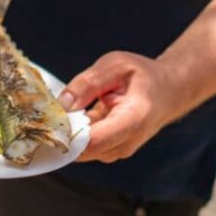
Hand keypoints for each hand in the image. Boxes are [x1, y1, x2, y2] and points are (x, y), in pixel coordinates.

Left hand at [58, 51, 181, 162]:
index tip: (49, 117)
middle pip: (84, 150)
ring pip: (81, 150)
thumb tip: (61, 105)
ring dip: (67, 133)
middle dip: (62, 132)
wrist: (168, 91)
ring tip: (63, 108)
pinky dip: (73, 133)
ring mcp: (119, 150)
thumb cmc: (143, 76)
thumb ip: (87, 83)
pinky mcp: (110, 150)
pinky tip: (72, 114)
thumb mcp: (115, 66)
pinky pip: (84, 146)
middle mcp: (127, 142)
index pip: (94, 140)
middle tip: (48, 110)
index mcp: (134, 119)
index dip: (68, 132)